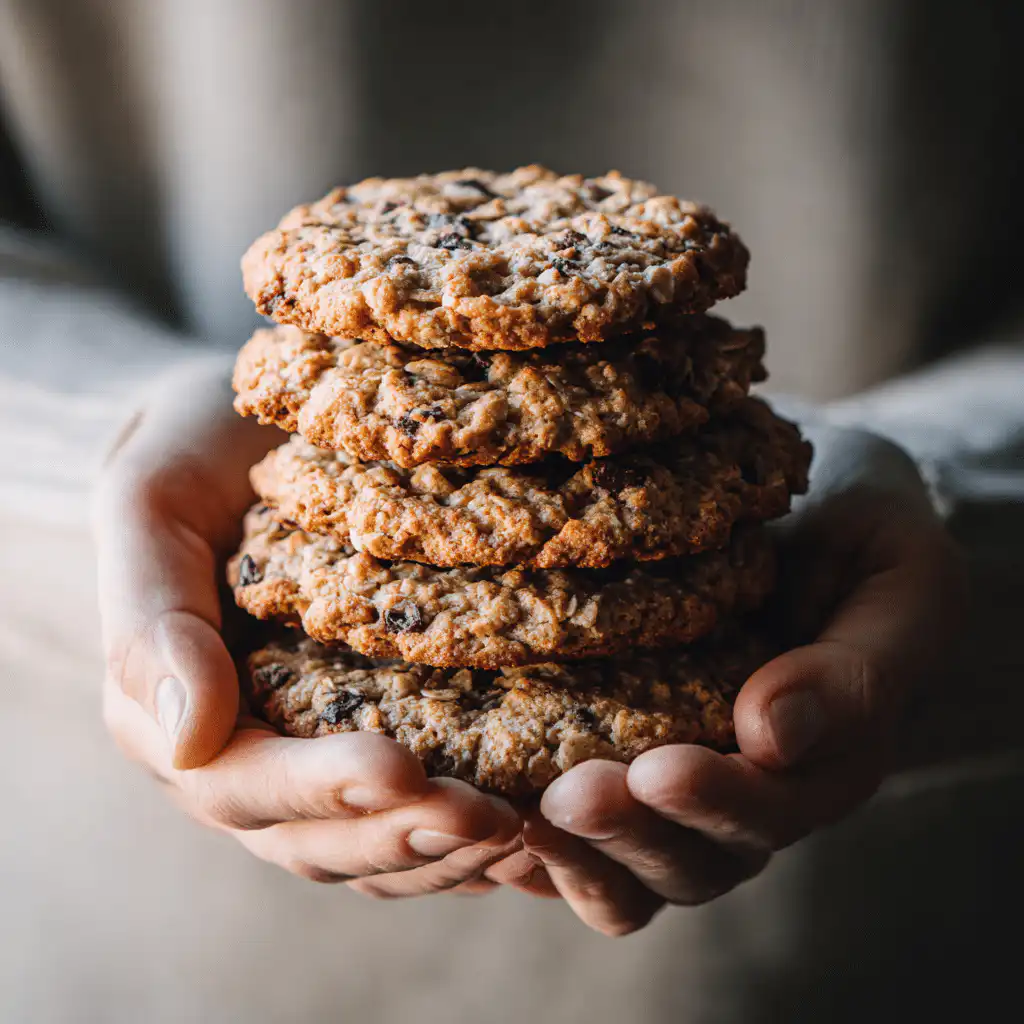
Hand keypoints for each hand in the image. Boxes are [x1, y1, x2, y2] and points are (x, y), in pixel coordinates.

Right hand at [94, 358, 518, 894]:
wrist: (245, 433)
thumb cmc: (195, 452)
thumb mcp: (150, 503)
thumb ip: (149, 618)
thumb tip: (189, 740)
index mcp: (170, 717)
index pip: (240, 783)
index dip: (322, 786)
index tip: (404, 768)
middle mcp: (238, 757)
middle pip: (315, 835)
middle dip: (403, 832)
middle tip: (494, 817)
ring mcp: (303, 759)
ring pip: (367, 846)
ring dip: (444, 853)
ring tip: (524, 831)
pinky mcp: (363, 740)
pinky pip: (406, 817)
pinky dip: (460, 839)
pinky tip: (527, 831)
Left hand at [489, 423, 966, 934]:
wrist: (811, 509)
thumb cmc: (863, 538)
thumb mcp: (900, 582)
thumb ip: (857, 667)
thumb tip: (771, 733)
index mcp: (818, 766)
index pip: (771, 814)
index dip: (718, 803)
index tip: (663, 767)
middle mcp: (743, 797)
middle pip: (686, 863)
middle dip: (629, 836)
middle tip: (570, 795)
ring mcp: (673, 789)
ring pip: (622, 872)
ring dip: (571, 852)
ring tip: (515, 813)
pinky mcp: (611, 760)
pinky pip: (569, 833)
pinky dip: (528, 839)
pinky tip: (478, 807)